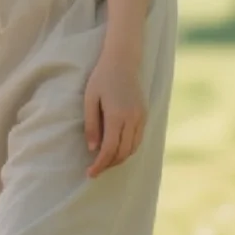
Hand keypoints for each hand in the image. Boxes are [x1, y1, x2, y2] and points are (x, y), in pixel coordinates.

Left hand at [84, 54, 146, 177]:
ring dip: (119, 159)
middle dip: (109, 164)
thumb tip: (92, 149)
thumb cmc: (101, 78)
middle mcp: (132, 119)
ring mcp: (141, 117)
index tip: (90, 173)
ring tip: (104, 162)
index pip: (110, 149)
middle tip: (95, 170)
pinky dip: (128, 149)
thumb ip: (91, 125)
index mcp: (117, 116)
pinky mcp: (145, 115)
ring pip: (133, 148)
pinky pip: (138, 140)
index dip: (100, 164)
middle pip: (123, 152)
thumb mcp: (90, 100)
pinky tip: (117, 150)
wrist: (123, 61)